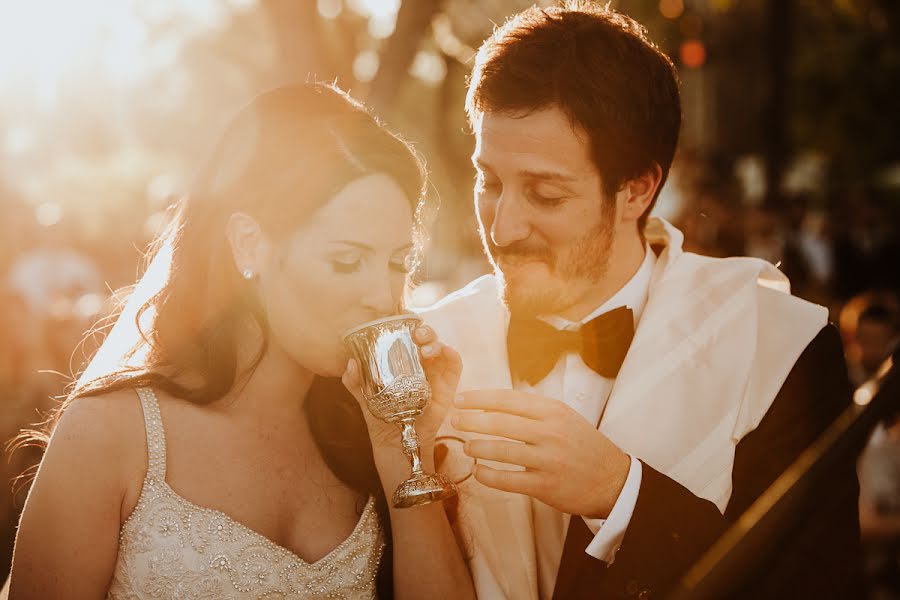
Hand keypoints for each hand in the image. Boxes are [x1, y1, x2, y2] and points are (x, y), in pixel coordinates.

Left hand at [342, 324, 461, 460]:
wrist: (394, 442)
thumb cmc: (381, 415)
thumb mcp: (364, 396)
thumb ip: (354, 381)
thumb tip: (350, 363)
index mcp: (401, 359)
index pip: (406, 334)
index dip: (406, 323)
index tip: (400, 318)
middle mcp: (419, 362)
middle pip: (425, 337)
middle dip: (423, 330)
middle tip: (415, 334)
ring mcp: (435, 373)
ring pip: (440, 347)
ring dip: (436, 342)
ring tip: (426, 349)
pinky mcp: (448, 387)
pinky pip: (454, 366)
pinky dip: (453, 355)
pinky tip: (446, 351)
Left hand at [452, 390, 630, 518]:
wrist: (612, 479)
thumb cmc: (582, 445)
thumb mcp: (564, 417)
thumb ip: (534, 410)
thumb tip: (492, 404)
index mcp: (553, 411)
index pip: (508, 399)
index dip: (479, 398)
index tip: (460, 399)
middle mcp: (550, 432)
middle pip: (500, 422)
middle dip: (471, 421)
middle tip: (455, 420)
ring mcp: (548, 460)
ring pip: (501, 450)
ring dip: (477, 447)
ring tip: (466, 446)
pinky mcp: (545, 485)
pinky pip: (508, 480)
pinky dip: (488, 476)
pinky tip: (479, 472)